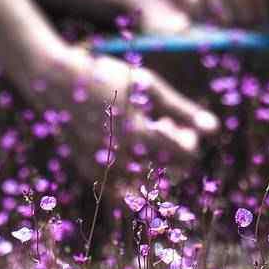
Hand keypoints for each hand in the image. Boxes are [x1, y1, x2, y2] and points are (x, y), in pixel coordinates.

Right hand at [0, 0, 219, 187]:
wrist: (53, 80)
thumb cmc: (104, 76)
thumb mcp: (147, 86)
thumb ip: (182, 110)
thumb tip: (215, 129)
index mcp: (140, 136)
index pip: (185, 156)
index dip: (189, 140)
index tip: (175, 122)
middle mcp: (122, 158)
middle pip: (168, 173)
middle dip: (173, 154)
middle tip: (160, 128)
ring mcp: (103, 168)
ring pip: (144, 186)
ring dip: (152, 167)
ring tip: (142, 141)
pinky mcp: (88, 171)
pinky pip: (117, 192)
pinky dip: (129, 183)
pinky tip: (127, 157)